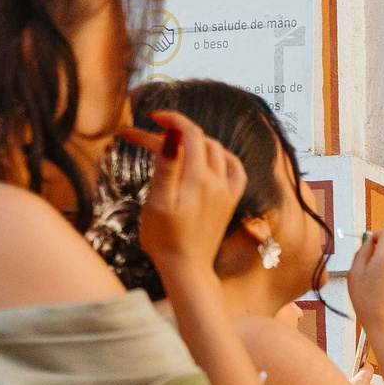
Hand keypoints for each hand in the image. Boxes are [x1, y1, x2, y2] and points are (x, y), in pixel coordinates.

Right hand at [119, 110, 246, 282]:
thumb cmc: (164, 238)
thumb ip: (167, 166)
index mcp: (198, 178)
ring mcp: (227, 192)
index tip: (150, 116)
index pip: (189, 132)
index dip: (171, 118)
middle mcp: (218, 181)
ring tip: (173, 144)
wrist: (187, 269)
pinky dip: (223, 158)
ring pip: (218, 151)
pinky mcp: (230, 203)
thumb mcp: (157, 201)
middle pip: (199, 141)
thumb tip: (173, 134)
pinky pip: (235, 170)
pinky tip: (210, 159)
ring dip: (196, 141)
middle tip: (148, 137)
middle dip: (175, 132)